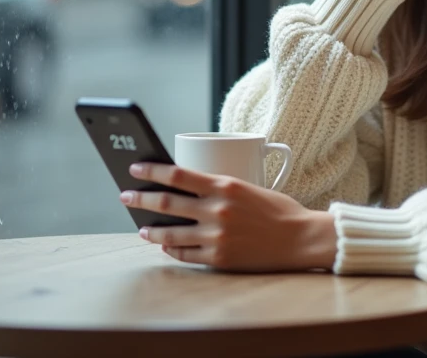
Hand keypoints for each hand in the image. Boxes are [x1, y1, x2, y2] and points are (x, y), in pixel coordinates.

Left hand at [120, 162, 336, 271]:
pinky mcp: (219, 258)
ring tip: (141, 228)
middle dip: (140, 199)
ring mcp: (216, 236)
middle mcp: (217, 210)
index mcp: (225, 185)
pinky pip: (184, 254)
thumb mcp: (248, 187)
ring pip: (170, 233)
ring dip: (150, 230)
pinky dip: (170, 250)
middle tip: (126, 197)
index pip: (177, 175)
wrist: (301, 238)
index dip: (151, 171)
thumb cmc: (278, 210)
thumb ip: (218, 188)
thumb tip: (185, 188)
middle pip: (166, 203)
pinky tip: (165, 246)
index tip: (134, 169)